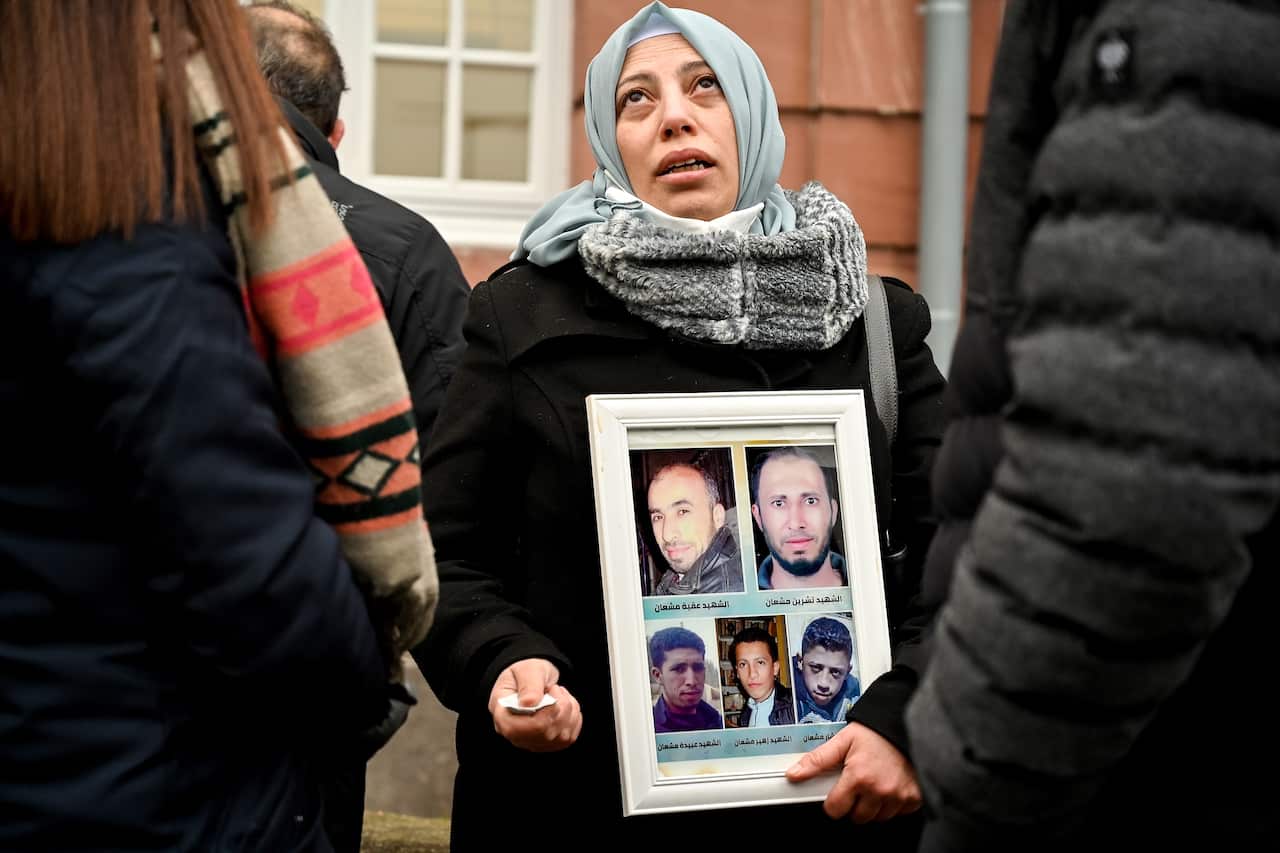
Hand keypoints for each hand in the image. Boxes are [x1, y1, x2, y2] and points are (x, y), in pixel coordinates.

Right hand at [487, 658, 582, 752]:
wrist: (534, 680)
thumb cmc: (526, 674)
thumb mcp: (525, 670)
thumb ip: (528, 685)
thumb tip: (529, 704)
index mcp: (502, 716)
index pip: (516, 730)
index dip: (540, 715)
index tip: (550, 693)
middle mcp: (516, 735)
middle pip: (545, 733)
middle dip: (560, 706)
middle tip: (554, 688)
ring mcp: (533, 743)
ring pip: (561, 736)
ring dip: (569, 710)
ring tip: (559, 694)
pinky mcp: (550, 745)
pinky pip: (569, 737)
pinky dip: (574, 717)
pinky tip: (565, 704)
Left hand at [785, 722, 921, 822]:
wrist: (905, 724)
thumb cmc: (876, 732)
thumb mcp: (843, 741)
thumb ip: (818, 760)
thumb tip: (794, 774)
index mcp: (858, 777)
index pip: (835, 809)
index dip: (833, 802)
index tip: (837, 793)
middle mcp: (879, 790)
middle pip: (857, 817)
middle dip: (854, 804)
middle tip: (857, 785)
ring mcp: (899, 796)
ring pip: (878, 817)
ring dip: (873, 806)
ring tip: (874, 784)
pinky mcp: (914, 798)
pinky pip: (899, 813)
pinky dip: (893, 804)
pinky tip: (890, 786)